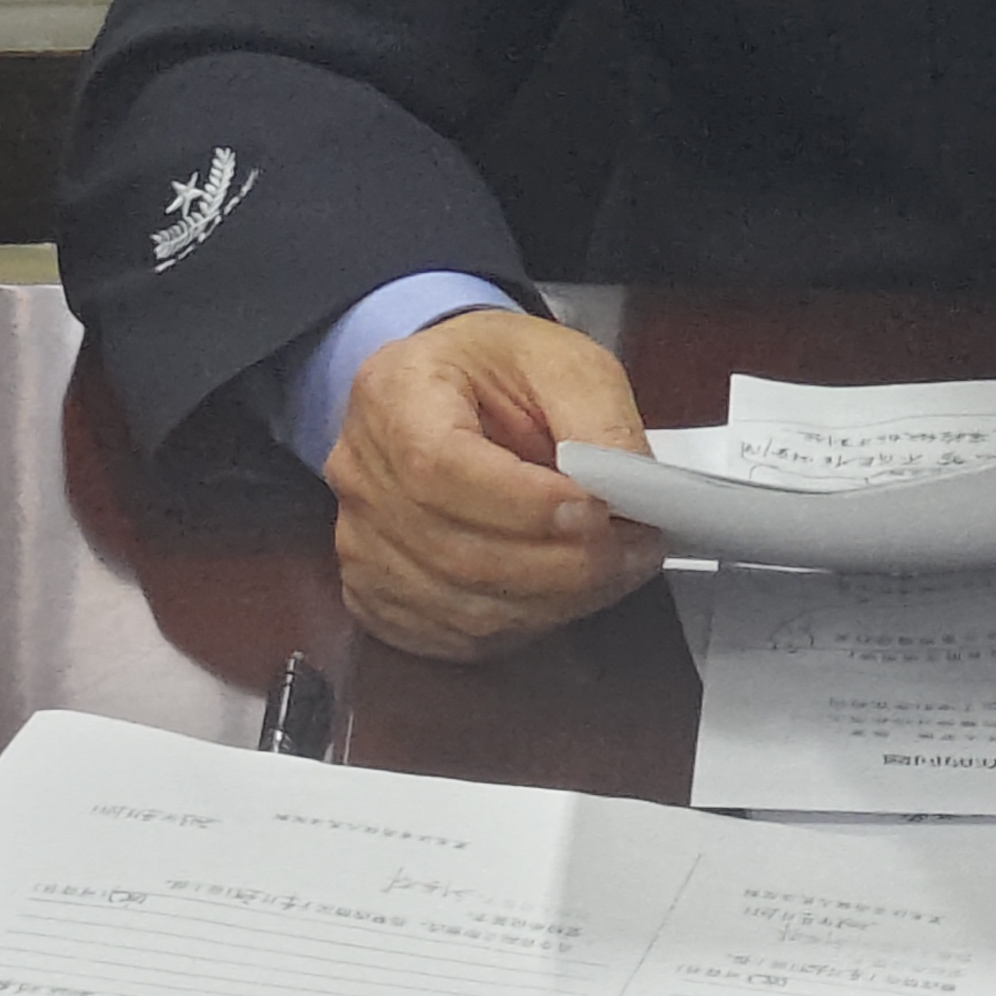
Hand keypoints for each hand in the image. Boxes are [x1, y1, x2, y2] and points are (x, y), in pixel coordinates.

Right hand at [327, 306, 667, 660]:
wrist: (453, 394)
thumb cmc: (501, 370)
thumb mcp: (563, 360)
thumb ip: (598, 418)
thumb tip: (632, 490)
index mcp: (393, 394)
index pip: (439, 468)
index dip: (522, 505)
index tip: (596, 510)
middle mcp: (360, 475)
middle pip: (452, 550)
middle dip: (560, 563)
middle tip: (636, 548)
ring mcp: (359, 542)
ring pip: (458, 605)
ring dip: (554, 600)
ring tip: (617, 568)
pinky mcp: (378, 594)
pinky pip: (453, 635)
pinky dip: (523, 625)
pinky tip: (568, 593)